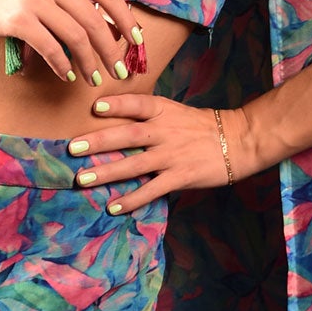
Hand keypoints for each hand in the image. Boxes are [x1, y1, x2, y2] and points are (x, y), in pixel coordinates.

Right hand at [0, 0, 146, 85]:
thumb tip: (112, 24)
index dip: (126, 20)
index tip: (137, 42)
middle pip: (95, 20)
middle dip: (112, 51)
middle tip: (120, 71)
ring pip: (77, 36)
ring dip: (90, 62)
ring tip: (95, 79)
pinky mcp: (19, 18)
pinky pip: (51, 47)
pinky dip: (63, 65)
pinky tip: (67, 76)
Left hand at [67, 91, 245, 208]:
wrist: (239, 140)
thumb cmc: (202, 126)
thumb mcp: (176, 111)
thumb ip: (149, 115)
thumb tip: (115, 119)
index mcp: (164, 111)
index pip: (137, 103)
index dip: (116, 104)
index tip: (94, 107)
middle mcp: (165, 132)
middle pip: (128, 135)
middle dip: (99, 141)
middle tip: (72, 148)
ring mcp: (172, 155)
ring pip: (134, 164)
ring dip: (107, 172)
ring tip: (82, 179)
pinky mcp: (181, 176)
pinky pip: (152, 189)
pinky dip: (132, 199)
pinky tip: (113, 207)